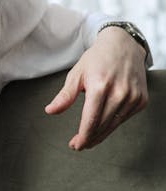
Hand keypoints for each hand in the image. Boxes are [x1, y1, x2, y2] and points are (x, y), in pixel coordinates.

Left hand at [45, 26, 147, 149]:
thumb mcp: (77, 74)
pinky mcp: (141, 100)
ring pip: (114, 125)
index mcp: (100, 86)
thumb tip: (50, 111)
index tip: (75, 145)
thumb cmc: (97, 59)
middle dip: (89, 138)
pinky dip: (113, 124)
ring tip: (88, 139)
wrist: (124, 45)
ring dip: (100, 135)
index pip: (91, 120)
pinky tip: (103, 126)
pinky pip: (124, 119)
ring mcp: (133, 97)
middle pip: (102, 125)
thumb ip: (65, 95)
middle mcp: (120, 93)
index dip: (82, 136)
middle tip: (78, 145)